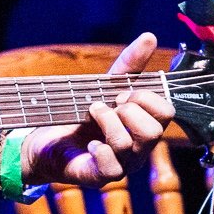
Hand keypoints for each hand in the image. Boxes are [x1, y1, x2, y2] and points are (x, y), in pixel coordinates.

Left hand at [20, 33, 174, 188]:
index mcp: (145, 127)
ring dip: (107, 121)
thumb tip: (149, 36)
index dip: (146, 98)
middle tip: (109, 104)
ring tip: (92, 112)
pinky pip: (111, 167)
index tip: (122, 93)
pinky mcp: (100, 177)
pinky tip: (89, 144)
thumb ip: (129, 64)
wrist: (47, 140)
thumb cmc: (81, 115)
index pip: (166, 113)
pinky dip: (99, 149)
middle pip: (155, 132)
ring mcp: (122, 165)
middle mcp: (139, 149)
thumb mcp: (105, 86)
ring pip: (128, 144)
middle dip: (129, 110)